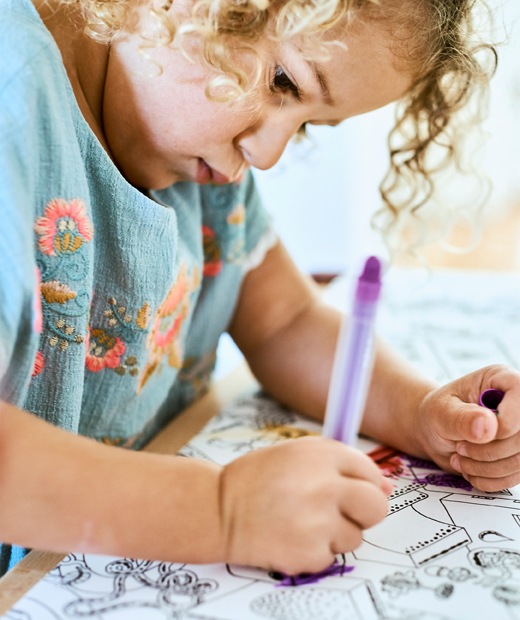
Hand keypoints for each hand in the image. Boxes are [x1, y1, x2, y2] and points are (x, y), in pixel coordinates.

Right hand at [218, 436, 391, 574]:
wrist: (219, 508)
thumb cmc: (259, 477)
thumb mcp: (298, 453)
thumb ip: (342, 462)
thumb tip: (386, 486)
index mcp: (323, 455)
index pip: (371, 472)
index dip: (362, 483)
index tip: (348, 488)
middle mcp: (325, 486)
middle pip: (377, 506)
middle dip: (364, 510)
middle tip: (337, 509)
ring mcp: (318, 523)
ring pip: (356, 536)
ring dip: (336, 532)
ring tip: (302, 520)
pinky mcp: (309, 554)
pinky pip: (333, 556)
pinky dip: (317, 550)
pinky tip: (292, 535)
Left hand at [415, 364, 519, 491]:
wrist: (433, 431)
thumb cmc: (436, 413)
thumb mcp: (440, 412)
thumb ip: (461, 418)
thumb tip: (488, 426)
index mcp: (501, 380)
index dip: (507, 424)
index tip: (478, 435)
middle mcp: (517, 403)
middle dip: (488, 452)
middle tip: (459, 449)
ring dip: (486, 468)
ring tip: (459, 459)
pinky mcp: (519, 454)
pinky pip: (516, 476)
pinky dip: (489, 480)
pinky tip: (470, 470)